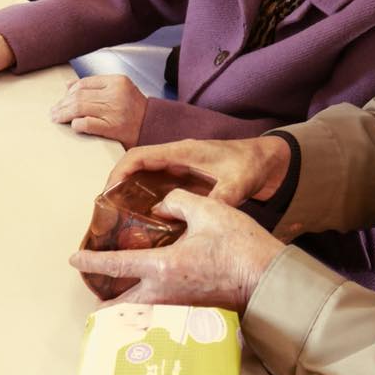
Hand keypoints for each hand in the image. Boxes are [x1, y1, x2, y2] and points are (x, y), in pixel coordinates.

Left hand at [50, 75, 147, 148]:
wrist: (155, 126)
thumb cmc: (135, 109)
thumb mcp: (120, 90)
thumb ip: (96, 86)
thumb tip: (68, 85)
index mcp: (118, 81)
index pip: (84, 83)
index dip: (69, 92)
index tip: (62, 100)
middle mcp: (116, 94)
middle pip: (79, 96)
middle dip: (62, 104)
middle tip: (54, 111)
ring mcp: (115, 111)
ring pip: (80, 108)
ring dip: (64, 114)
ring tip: (56, 118)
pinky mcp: (113, 127)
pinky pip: (87, 124)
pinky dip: (77, 124)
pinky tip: (73, 125)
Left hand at [69, 189, 284, 312]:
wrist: (269, 279)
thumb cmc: (240, 245)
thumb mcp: (208, 209)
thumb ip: (177, 202)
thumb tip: (162, 207)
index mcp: (163, 266)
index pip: (116, 265)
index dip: (92, 262)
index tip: (74, 260)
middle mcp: (165, 292)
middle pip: (123, 307)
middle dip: (105, 309)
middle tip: (94, 304)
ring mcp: (180, 306)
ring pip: (142, 314)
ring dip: (126, 312)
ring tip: (118, 306)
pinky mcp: (195, 311)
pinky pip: (162, 314)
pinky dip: (149, 312)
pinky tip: (152, 302)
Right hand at [107, 136, 291, 205]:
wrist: (268, 161)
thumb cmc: (251, 164)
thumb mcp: (238, 183)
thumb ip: (222, 198)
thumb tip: (206, 216)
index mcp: (182, 151)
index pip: (139, 155)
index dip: (119, 172)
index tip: (107, 193)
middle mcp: (176, 157)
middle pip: (135, 167)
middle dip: (117, 187)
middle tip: (107, 214)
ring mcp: (180, 168)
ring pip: (144, 178)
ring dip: (130, 195)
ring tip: (119, 222)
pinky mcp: (185, 179)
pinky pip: (158, 188)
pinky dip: (147, 201)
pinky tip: (145, 223)